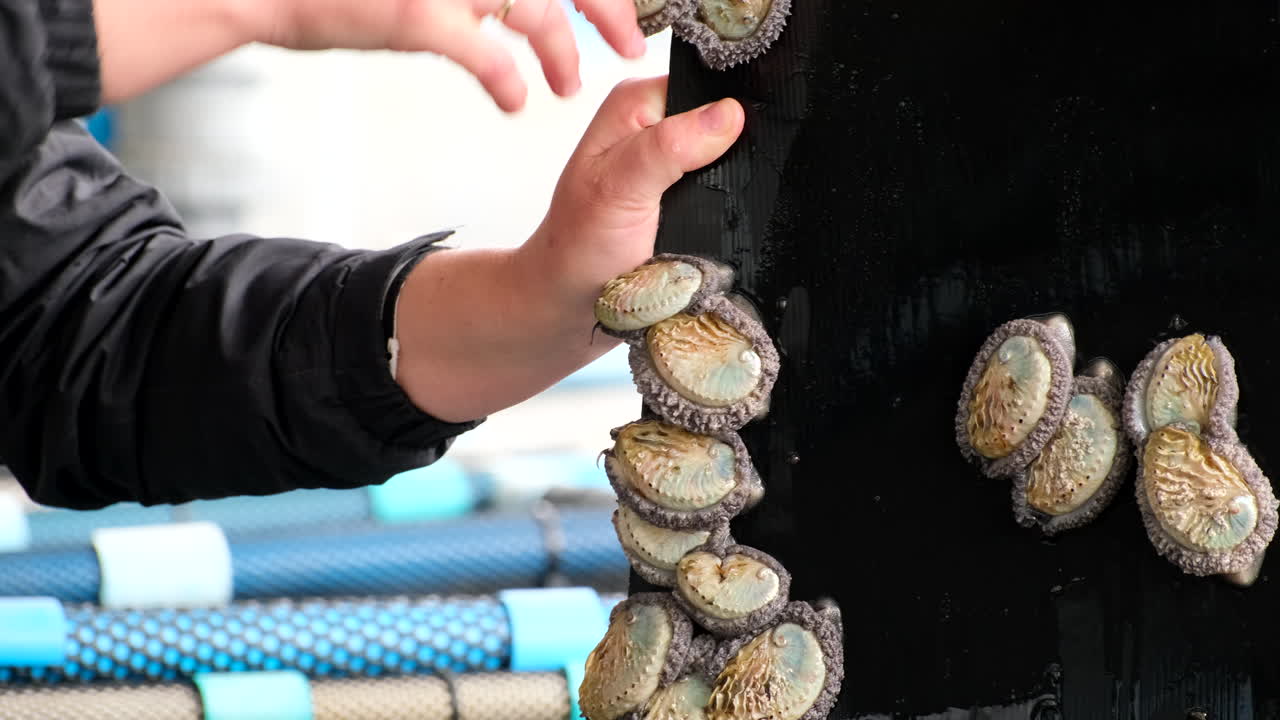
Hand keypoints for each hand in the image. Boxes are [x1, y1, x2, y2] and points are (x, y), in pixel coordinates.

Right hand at [257, 0, 647, 110]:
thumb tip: (522, 2)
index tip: (624, 12)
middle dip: (608, 11)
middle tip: (630, 47)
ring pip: (536, 11)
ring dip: (561, 53)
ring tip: (568, 86)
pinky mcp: (417, 14)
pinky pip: (486, 52)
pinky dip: (508, 79)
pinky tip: (517, 101)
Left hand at [523, 75, 745, 309]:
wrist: (573, 301)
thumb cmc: (578, 245)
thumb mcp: (618, 188)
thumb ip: (667, 147)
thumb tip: (727, 114)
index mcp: (637, 104)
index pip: (705, 83)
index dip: (729, 108)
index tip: (733, 147)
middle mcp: (659, 126)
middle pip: (726, 121)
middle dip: (734, 152)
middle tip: (714, 191)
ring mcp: (678, 164)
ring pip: (734, 159)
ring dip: (735, 187)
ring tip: (714, 212)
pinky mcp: (692, 198)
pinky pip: (730, 193)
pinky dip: (732, 210)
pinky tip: (724, 224)